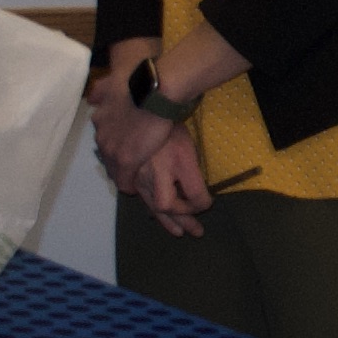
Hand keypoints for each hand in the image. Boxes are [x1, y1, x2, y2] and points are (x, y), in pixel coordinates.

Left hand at [86, 41, 162, 184]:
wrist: (155, 90)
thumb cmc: (138, 82)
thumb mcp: (112, 81)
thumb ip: (100, 90)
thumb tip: (91, 97)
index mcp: (100, 119)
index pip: (104, 138)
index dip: (117, 143)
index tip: (129, 144)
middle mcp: (101, 135)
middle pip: (107, 155)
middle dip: (118, 158)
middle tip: (135, 158)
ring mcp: (111, 149)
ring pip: (113, 169)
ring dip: (123, 172)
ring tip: (136, 173)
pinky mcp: (125, 161)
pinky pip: (124, 181)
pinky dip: (129, 185)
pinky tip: (137, 186)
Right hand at [129, 119, 212, 238]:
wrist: (140, 105)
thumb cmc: (168, 120)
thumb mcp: (186, 141)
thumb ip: (191, 167)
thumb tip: (195, 189)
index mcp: (179, 161)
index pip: (196, 196)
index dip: (203, 204)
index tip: (207, 204)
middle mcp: (158, 171)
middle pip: (170, 206)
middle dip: (184, 221)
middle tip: (197, 232)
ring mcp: (141, 173)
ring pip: (154, 205)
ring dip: (168, 221)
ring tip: (179, 232)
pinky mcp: (130, 173)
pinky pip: (142, 196)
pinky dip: (153, 209)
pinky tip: (159, 214)